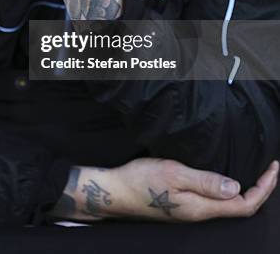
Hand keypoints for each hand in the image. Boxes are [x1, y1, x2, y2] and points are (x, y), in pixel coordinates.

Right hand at [47, 158, 278, 222]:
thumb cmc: (142, 181)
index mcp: (202, 208)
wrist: (115, 192)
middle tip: (270, 168)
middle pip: (240, 207)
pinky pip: (214, 201)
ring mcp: (190, 211)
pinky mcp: (182, 206)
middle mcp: (199, 213)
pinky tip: (224, 177)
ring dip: (245, 190)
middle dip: (260, 190)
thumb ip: (206, 181)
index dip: (264, 188)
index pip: (245, 204)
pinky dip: (227, 189)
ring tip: (254, 172)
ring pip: (227, 205)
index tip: (274, 167)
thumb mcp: (175, 174)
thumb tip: (236, 186)